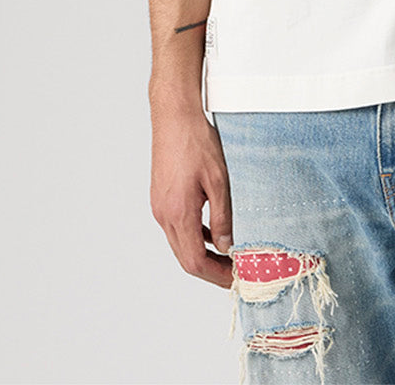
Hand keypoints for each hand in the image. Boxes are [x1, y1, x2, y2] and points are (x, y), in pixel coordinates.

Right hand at [150, 101, 233, 288]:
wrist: (174, 116)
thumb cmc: (196, 142)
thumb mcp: (219, 181)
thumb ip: (222, 217)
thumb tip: (227, 246)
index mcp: (178, 213)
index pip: (195, 261)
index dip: (216, 275)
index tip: (235, 279)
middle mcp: (164, 214)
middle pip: (185, 258)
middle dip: (210, 270)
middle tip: (235, 272)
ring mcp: (160, 206)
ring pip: (180, 244)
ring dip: (202, 254)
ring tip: (227, 256)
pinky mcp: (161, 197)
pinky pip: (177, 227)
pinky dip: (195, 236)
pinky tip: (213, 231)